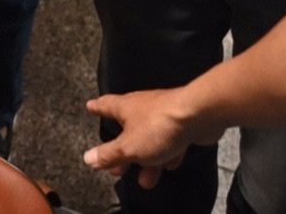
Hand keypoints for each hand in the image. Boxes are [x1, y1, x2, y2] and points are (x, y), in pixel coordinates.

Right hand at [84, 88, 215, 187]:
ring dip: (146, 159)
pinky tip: (169, 165)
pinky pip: (170, 140)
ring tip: (144, 179)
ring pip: (150, 139)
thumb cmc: (157, 127)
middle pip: (127, 129)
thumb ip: (109, 154)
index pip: (105, 105)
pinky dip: (167, 153)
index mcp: (125, 108)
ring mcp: (163, 114)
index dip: (97, 108)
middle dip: (122, 150)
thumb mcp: (128, 147)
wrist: (197, 115)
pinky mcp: (182, 123)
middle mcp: (142, 107)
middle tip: (116, 167)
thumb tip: (88, 158)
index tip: (90, 106)